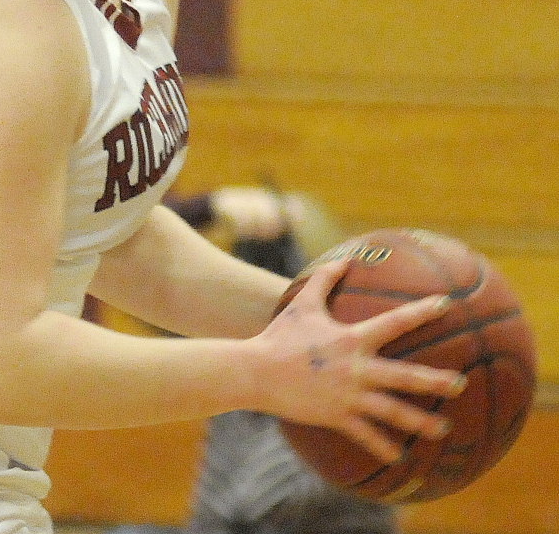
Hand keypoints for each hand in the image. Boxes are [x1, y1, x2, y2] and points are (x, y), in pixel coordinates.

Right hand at [253, 259, 466, 462]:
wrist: (257, 371)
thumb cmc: (280, 335)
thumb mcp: (303, 303)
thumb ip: (325, 279)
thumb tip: (345, 259)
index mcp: (352, 339)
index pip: (395, 323)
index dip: (421, 313)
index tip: (445, 305)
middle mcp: (356, 368)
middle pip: (405, 376)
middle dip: (436, 381)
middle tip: (461, 384)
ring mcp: (349, 396)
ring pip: (393, 411)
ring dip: (420, 422)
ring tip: (443, 429)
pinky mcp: (337, 416)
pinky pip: (366, 435)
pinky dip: (384, 448)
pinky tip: (400, 459)